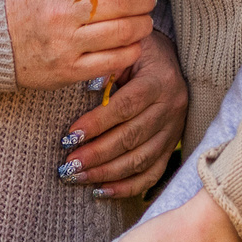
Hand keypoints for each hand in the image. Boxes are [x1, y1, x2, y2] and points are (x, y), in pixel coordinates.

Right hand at [6, 0, 156, 90]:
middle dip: (144, 1)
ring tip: (144, 22)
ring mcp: (66, 43)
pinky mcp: (69, 69)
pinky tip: (132, 45)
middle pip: (122, 4)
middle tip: (148, 0)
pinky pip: (113, 61)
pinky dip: (131, 51)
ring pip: (122, 33)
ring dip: (143, 26)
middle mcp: (63, 12)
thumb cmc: (24, 4)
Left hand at [59, 31, 186, 197]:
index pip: (126, 106)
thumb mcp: (125, 51)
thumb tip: (85, 87)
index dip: (97, 123)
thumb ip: (107, 67)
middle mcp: (171, 107)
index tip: (69, 136)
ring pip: (141, 159)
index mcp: (159, 80)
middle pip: (132, 137)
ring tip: (77, 177)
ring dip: (106, 173)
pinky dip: (127, 186)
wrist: (170, 58)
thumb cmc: (138, 53)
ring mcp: (173, 130)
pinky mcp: (172, 146)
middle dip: (97, 154)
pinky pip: (152, 173)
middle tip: (67, 165)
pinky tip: (101, 190)